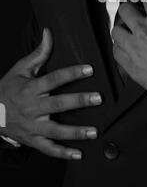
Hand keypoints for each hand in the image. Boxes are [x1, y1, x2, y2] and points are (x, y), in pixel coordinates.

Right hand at [0, 29, 101, 159]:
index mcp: (31, 88)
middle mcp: (32, 108)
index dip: (71, 73)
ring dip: (76, 132)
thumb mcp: (20, 69)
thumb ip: (38, 53)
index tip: (89, 69)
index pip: (54, 79)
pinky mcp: (32, 140)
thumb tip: (49, 32)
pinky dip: (63, 154)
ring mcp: (32, 126)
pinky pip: (48, 149)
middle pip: (58, 104)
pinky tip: (79, 154)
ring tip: (95, 131)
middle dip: (79, 101)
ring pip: (56, 131)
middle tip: (98, 99)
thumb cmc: (8, 88)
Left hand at [112, 2, 146, 108]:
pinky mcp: (131, 67)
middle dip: (130, 7)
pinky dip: (120, 47)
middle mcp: (142, 31)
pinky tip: (127, 48)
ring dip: (123, 28)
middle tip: (137, 11)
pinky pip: (116, 52)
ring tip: (130, 30)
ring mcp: (134, 49)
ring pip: (116, 31)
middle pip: (125, 10)